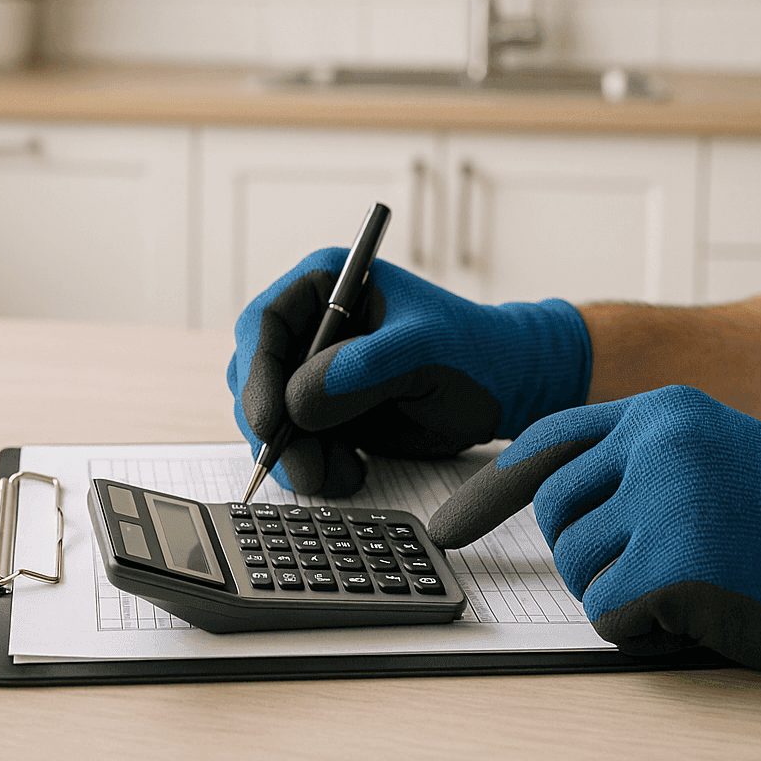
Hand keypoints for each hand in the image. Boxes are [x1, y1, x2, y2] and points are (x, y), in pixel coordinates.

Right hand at [227, 248, 591, 496]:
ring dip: (293, 454)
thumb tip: (295, 404)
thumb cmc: (473, 353)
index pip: (264, 324)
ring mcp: (315, 370)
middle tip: (301, 467)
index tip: (270, 421)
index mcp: (328, 283)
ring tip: (339, 476)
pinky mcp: (326, 410)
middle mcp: (311, 324)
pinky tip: (350, 474)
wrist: (506, 390)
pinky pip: (296, 442)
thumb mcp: (422, 353)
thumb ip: (361, 371)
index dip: (257, 373)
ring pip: (270, 416)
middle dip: (271, 426)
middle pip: (255, 375)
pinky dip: (312, 465)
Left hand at [428, 385, 760, 682]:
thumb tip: (552, 501)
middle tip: (652, 570)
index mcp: (664, 409)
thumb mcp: (719, 455)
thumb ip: (639, 460)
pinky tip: (707, 606)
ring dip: (625, 591)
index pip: (548, 443)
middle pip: (556, 513)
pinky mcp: (677, 561)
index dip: (493, 489)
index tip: (450, 528)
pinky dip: (646, 627)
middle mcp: (657, 440)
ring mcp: (667, 496)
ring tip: (699, 578)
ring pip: (579, 566)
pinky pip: (611, 613)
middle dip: (589, 555)